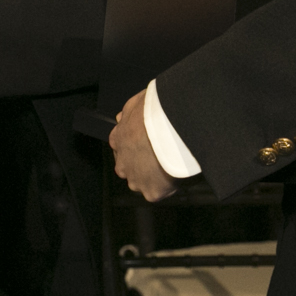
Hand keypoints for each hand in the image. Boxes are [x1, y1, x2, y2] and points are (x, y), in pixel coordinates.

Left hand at [111, 87, 178, 202]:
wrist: (170, 128)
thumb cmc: (155, 112)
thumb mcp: (137, 103)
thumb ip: (128, 113)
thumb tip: (122, 116)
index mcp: (118, 140)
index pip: (123, 147)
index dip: (137, 146)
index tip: (148, 143)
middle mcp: (122, 163)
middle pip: (131, 168)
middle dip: (144, 164)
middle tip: (162, 155)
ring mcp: (136, 179)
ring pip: (144, 182)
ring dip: (155, 176)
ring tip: (172, 164)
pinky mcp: (151, 192)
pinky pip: (160, 192)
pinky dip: (169, 186)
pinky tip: (177, 173)